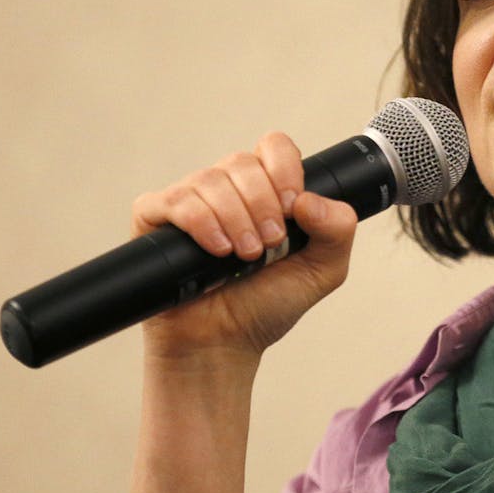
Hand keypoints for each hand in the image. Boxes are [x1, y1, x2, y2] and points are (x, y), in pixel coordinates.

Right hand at [130, 131, 357, 361]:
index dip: (285, 169)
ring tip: (245, 256)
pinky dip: (200, 222)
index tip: (293, 208)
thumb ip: (338, 229)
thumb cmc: (267, 305)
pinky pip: (175, 200)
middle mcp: (226, 189)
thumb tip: (310, 199)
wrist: (224, 344)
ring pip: (210, 180)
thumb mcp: (323, 270)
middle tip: (270, 245)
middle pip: (242, 162)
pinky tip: (217, 250)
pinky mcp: (155, 219)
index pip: (274, 147)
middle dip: (262, 204)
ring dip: (235, 218)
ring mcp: (189, 201)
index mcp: (265, 190)